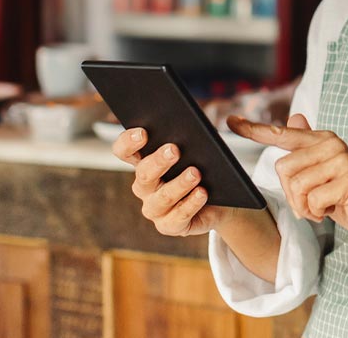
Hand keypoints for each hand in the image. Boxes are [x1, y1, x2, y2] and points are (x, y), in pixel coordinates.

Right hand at [110, 128, 238, 237]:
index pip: (124, 151)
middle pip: (143, 174)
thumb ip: (202, 134)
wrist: (223, 200)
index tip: (142, 132)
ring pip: (162, 197)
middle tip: (174, 150)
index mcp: (145, 162)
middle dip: (158, 161)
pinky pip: (178, 217)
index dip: (128, 142)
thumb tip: (219, 121)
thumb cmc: (208, 167)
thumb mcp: (204, 148)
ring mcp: (155, 209)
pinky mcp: (170, 226)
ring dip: (179, 184)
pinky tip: (202, 193)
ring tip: (195, 172)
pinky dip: (191, 204)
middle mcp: (145, 187)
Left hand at [230, 114, 347, 250]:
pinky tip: (334, 210)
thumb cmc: (347, 196)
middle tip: (313, 202)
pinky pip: (312, 201)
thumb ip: (307, 149)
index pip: (281, 133)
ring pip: (296, 187)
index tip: (229, 121)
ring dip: (305, 207)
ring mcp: (342, 161)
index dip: (253, 129)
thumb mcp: (323, 173)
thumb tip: (294, 116)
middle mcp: (332, 144)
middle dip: (292, 195)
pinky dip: (318, 213)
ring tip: (324, 206)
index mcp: (322, 139)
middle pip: (282, 168)